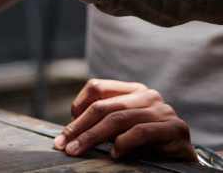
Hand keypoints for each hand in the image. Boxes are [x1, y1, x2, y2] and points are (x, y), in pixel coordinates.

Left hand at [54, 79, 194, 161]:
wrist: (183, 159)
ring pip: (119, 119)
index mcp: (132, 90)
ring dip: (93, 137)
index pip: (97, 87)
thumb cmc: (147, 144)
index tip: (66, 128)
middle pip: (104, 107)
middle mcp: (148, 95)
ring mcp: (163, 110)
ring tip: (79, 150)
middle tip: (64, 145)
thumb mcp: (121, 129)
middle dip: (80, 128)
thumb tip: (69, 131)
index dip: (78, 104)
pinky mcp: (176, 128)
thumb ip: (102, 123)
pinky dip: (124, 143)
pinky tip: (114, 154)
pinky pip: (142, 132)